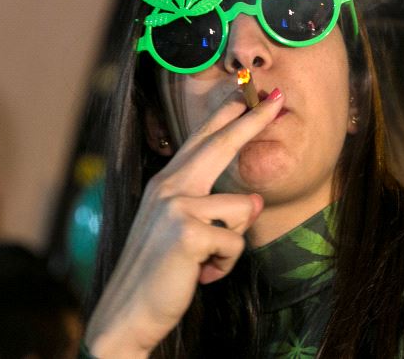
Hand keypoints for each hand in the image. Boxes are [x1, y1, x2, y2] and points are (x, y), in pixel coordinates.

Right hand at [85, 87, 284, 357]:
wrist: (127, 312)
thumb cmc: (158, 272)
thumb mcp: (181, 232)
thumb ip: (213, 211)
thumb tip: (252, 201)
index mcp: (166, 184)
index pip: (201, 141)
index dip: (225, 115)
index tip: (245, 92)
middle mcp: (169, 187)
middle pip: (221, 145)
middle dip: (252, 120)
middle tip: (276, 98)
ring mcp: (176, 206)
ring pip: (241, 211)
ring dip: (231, 245)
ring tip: (204, 262)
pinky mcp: (187, 231)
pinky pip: (235, 244)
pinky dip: (224, 266)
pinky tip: (200, 275)